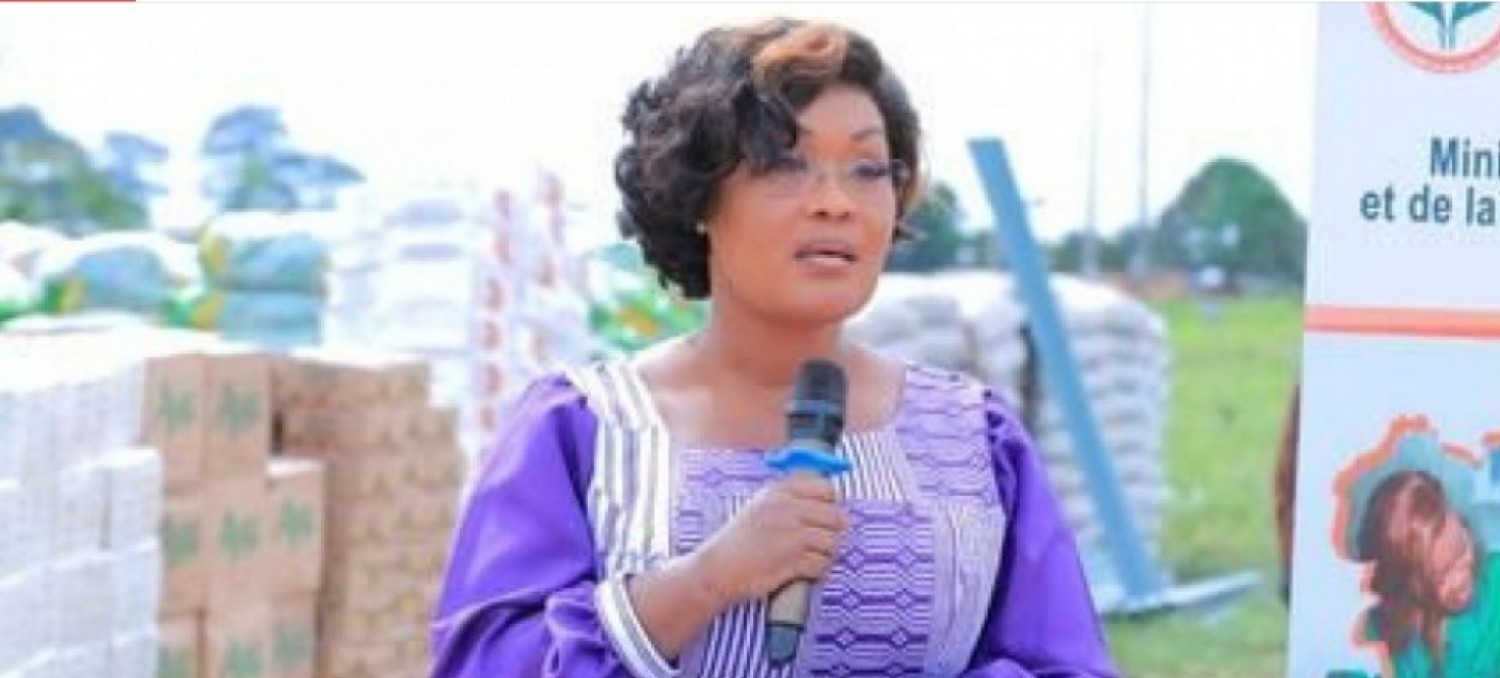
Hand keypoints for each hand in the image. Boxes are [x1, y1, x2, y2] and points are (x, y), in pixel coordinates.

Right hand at [686, 474, 848, 608]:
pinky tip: (807, 570)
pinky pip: (823, 564)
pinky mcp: (793, 562)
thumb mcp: (759, 506)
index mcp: (779, 492)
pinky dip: (819, 570)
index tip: (825, 516)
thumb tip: (828, 502)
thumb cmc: (738, 540)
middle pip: (835, 517)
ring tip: (813, 557)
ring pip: (833, 542)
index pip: (826, 489)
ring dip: (827, 553)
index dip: (831, 504)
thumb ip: (790, 499)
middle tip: (823, 541)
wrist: (717, 569)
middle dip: (834, 531)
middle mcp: (787, 510)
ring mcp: (791, 536)